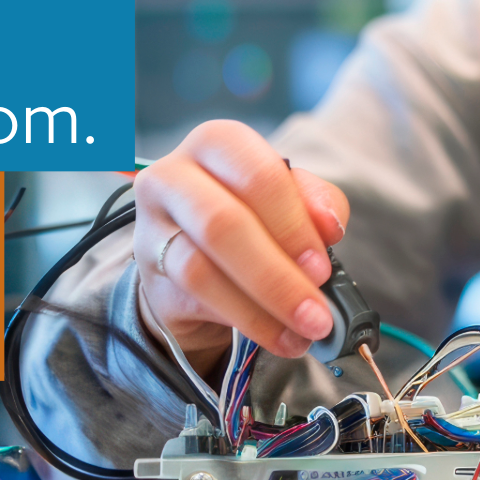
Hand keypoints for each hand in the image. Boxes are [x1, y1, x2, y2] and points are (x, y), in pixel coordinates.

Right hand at [134, 120, 350, 364]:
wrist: (197, 254)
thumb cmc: (252, 213)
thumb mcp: (291, 198)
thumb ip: (317, 203)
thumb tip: (329, 227)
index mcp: (218, 143)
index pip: (257, 175)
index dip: (293, 223)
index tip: (322, 265)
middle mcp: (174, 175)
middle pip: (224, 223)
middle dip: (279, 274)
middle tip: (317, 309)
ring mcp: (153, 224)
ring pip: (202, 269)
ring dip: (263, 306)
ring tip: (305, 329)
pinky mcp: (150, 270)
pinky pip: (197, 299)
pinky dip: (248, 321)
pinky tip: (281, 336)